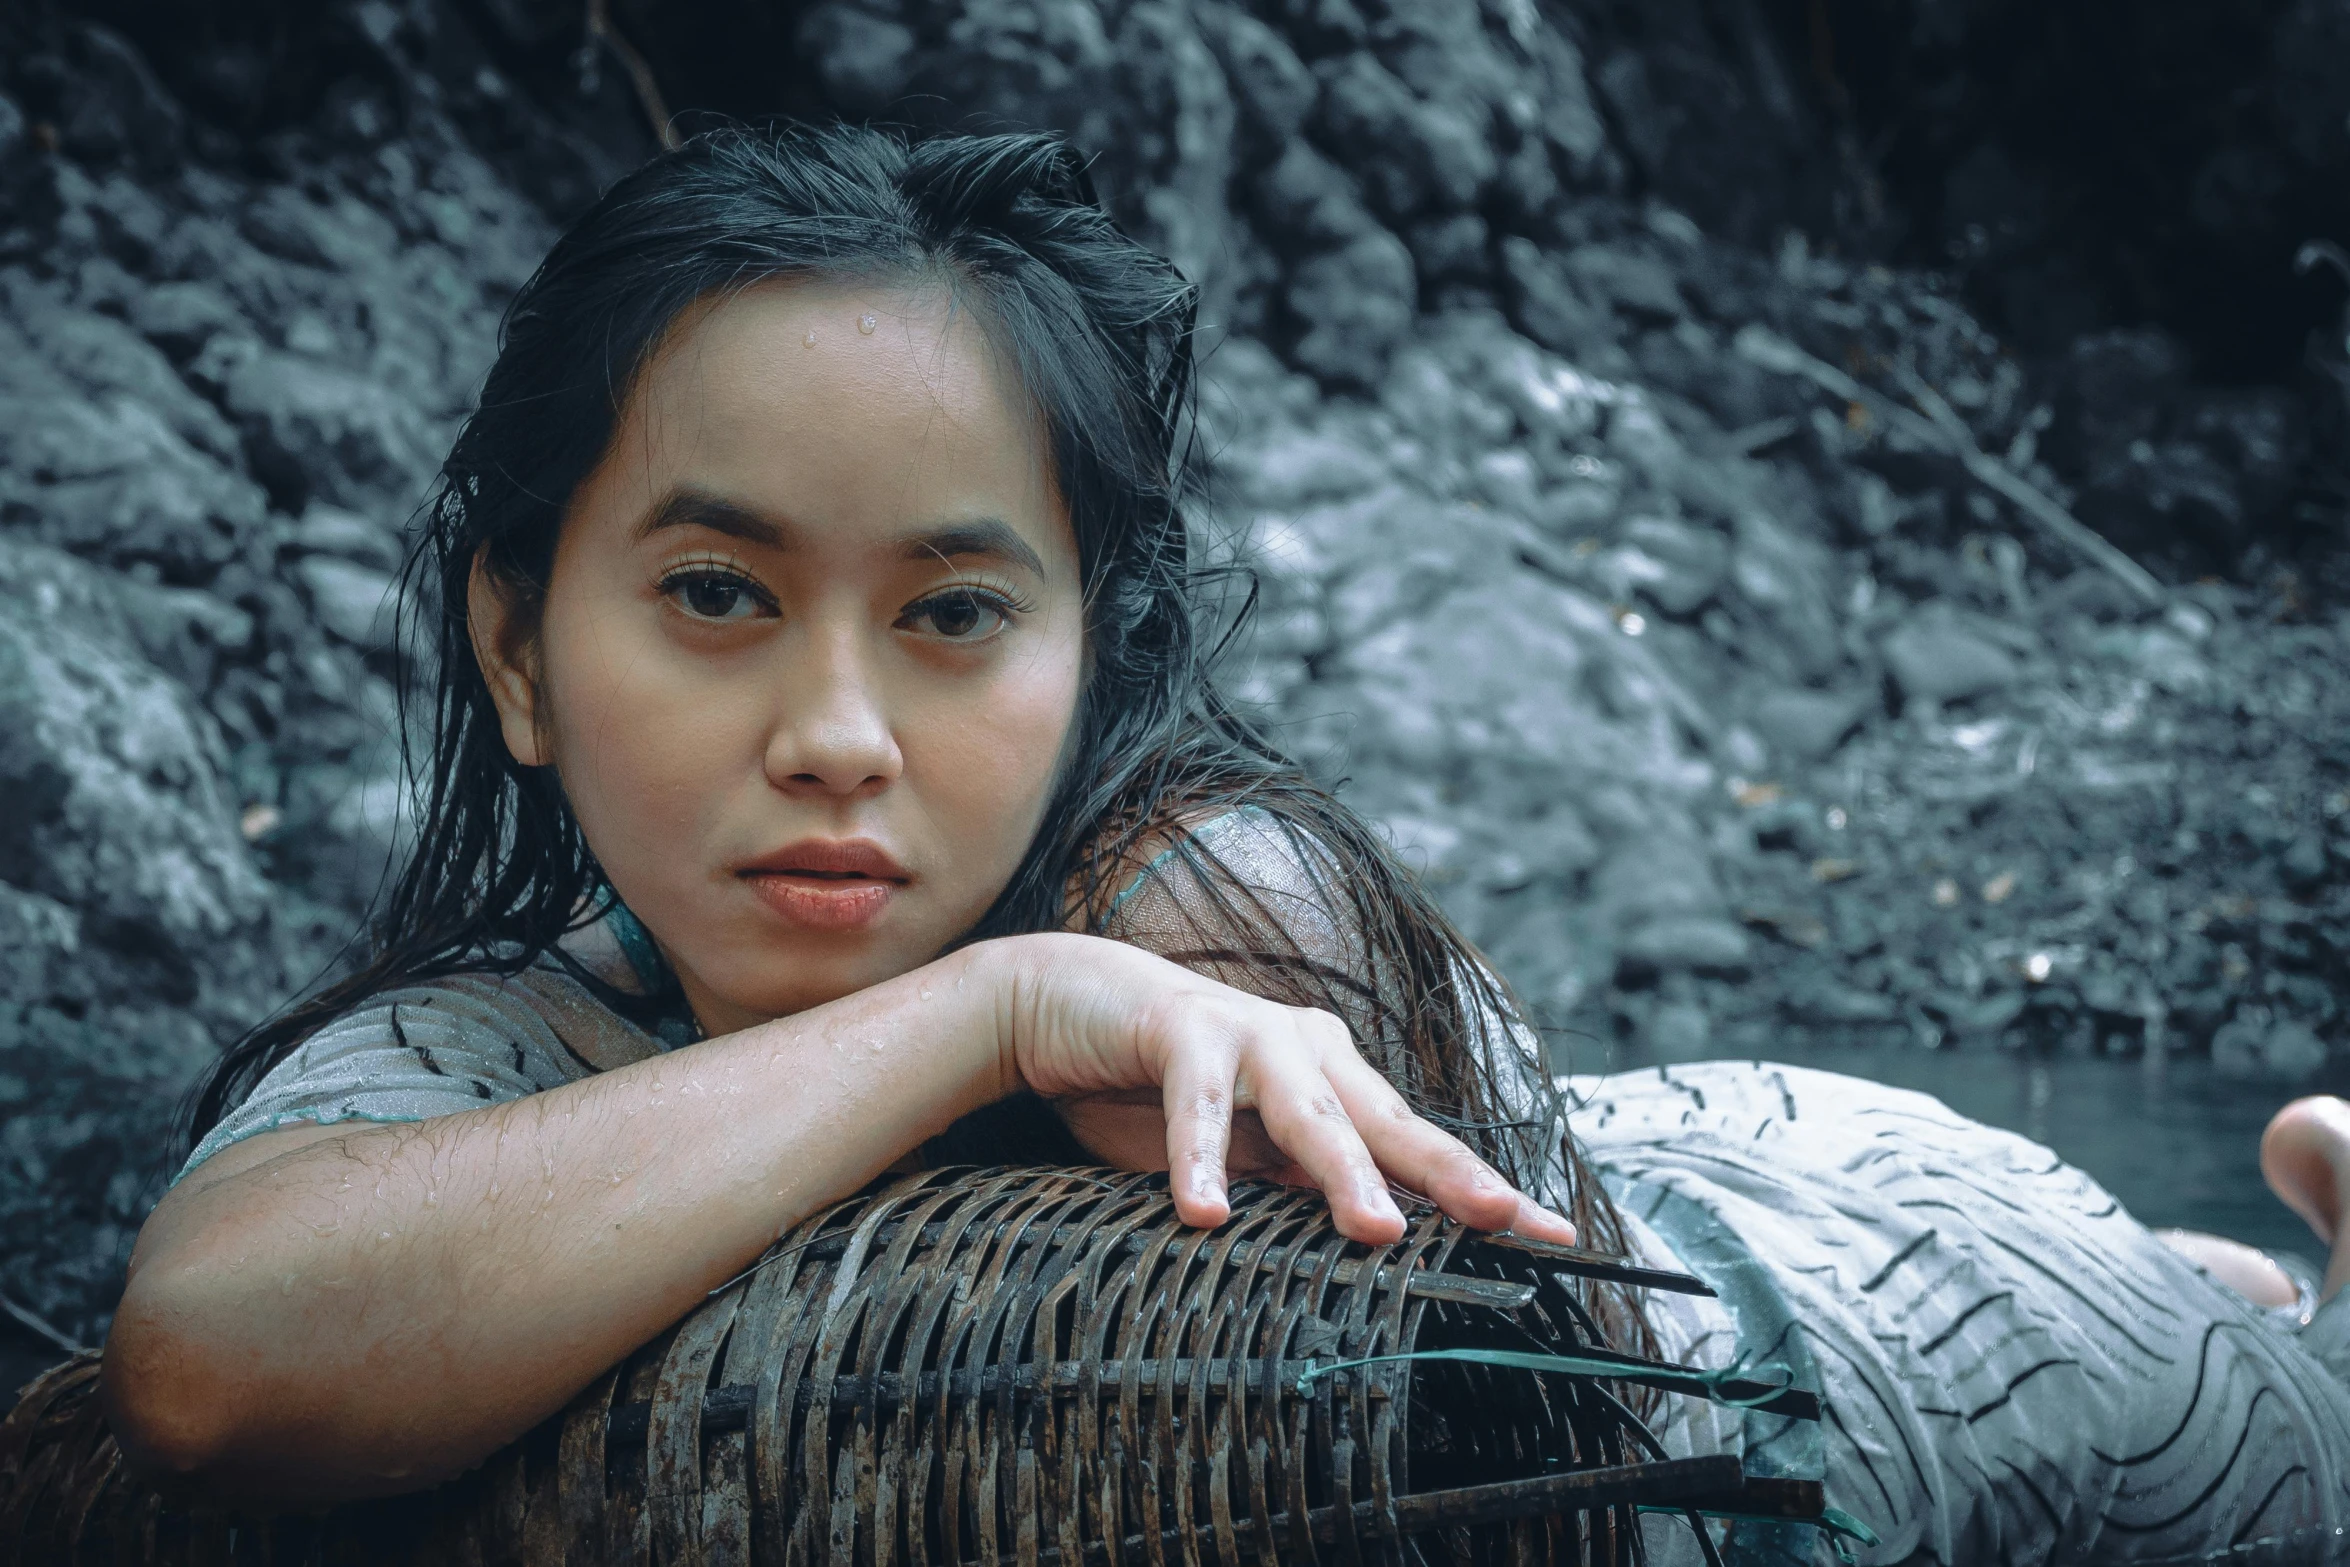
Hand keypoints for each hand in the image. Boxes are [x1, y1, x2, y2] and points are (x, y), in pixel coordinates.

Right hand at [987, 933, 1577, 1245]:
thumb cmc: (1160, 1089)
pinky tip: (1205, 1211)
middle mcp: (1310, 1051)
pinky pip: (1197, 1104)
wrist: (1062, 1006)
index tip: (1558, 1239)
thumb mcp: (1245, 1156)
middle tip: (1502, 1220)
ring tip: (1376, 1232)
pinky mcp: (1182, 1028)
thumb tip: (1377, 1248)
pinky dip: (1200, 1158)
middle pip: (1390, 1123)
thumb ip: (1299, 1188)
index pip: (1420, 1146)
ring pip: (1309, 1112)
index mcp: (1335, 1082)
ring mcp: (1250, 1034)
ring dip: (1344, 1173)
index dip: (1483, 1190)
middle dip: (1449, 1173)